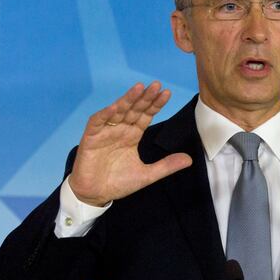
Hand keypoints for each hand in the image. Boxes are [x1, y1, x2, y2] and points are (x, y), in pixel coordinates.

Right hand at [68, 82, 191, 206]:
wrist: (95, 194)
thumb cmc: (118, 183)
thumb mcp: (146, 175)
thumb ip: (166, 166)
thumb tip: (189, 159)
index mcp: (132, 135)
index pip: (145, 115)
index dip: (155, 104)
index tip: (167, 93)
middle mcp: (120, 129)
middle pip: (134, 109)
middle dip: (145, 97)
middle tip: (156, 85)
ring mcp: (105, 132)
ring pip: (117, 111)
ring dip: (127, 99)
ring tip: (139, 88)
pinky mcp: (91, 138)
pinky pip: (97, 122)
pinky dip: (105, 114)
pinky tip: (115, 107)